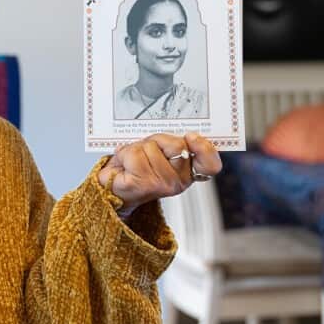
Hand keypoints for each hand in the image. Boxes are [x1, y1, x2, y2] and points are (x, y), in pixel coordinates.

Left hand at [96, 132, 221, 215]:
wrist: (113, 185)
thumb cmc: (137, 167)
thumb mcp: (161, 150)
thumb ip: (174, 144)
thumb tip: (186, 137)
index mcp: (187, 172)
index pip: (210, 165)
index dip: (206, 149)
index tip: (192, 137)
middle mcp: (178, 182)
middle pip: (177, 145)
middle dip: (158, 140)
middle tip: (148, 150)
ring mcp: (161, 185)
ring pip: (151, 147)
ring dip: (138, 148)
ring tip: (134, 159)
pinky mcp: (141, 184)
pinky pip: (134, 155)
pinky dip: (125, 154)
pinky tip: (125, 164)